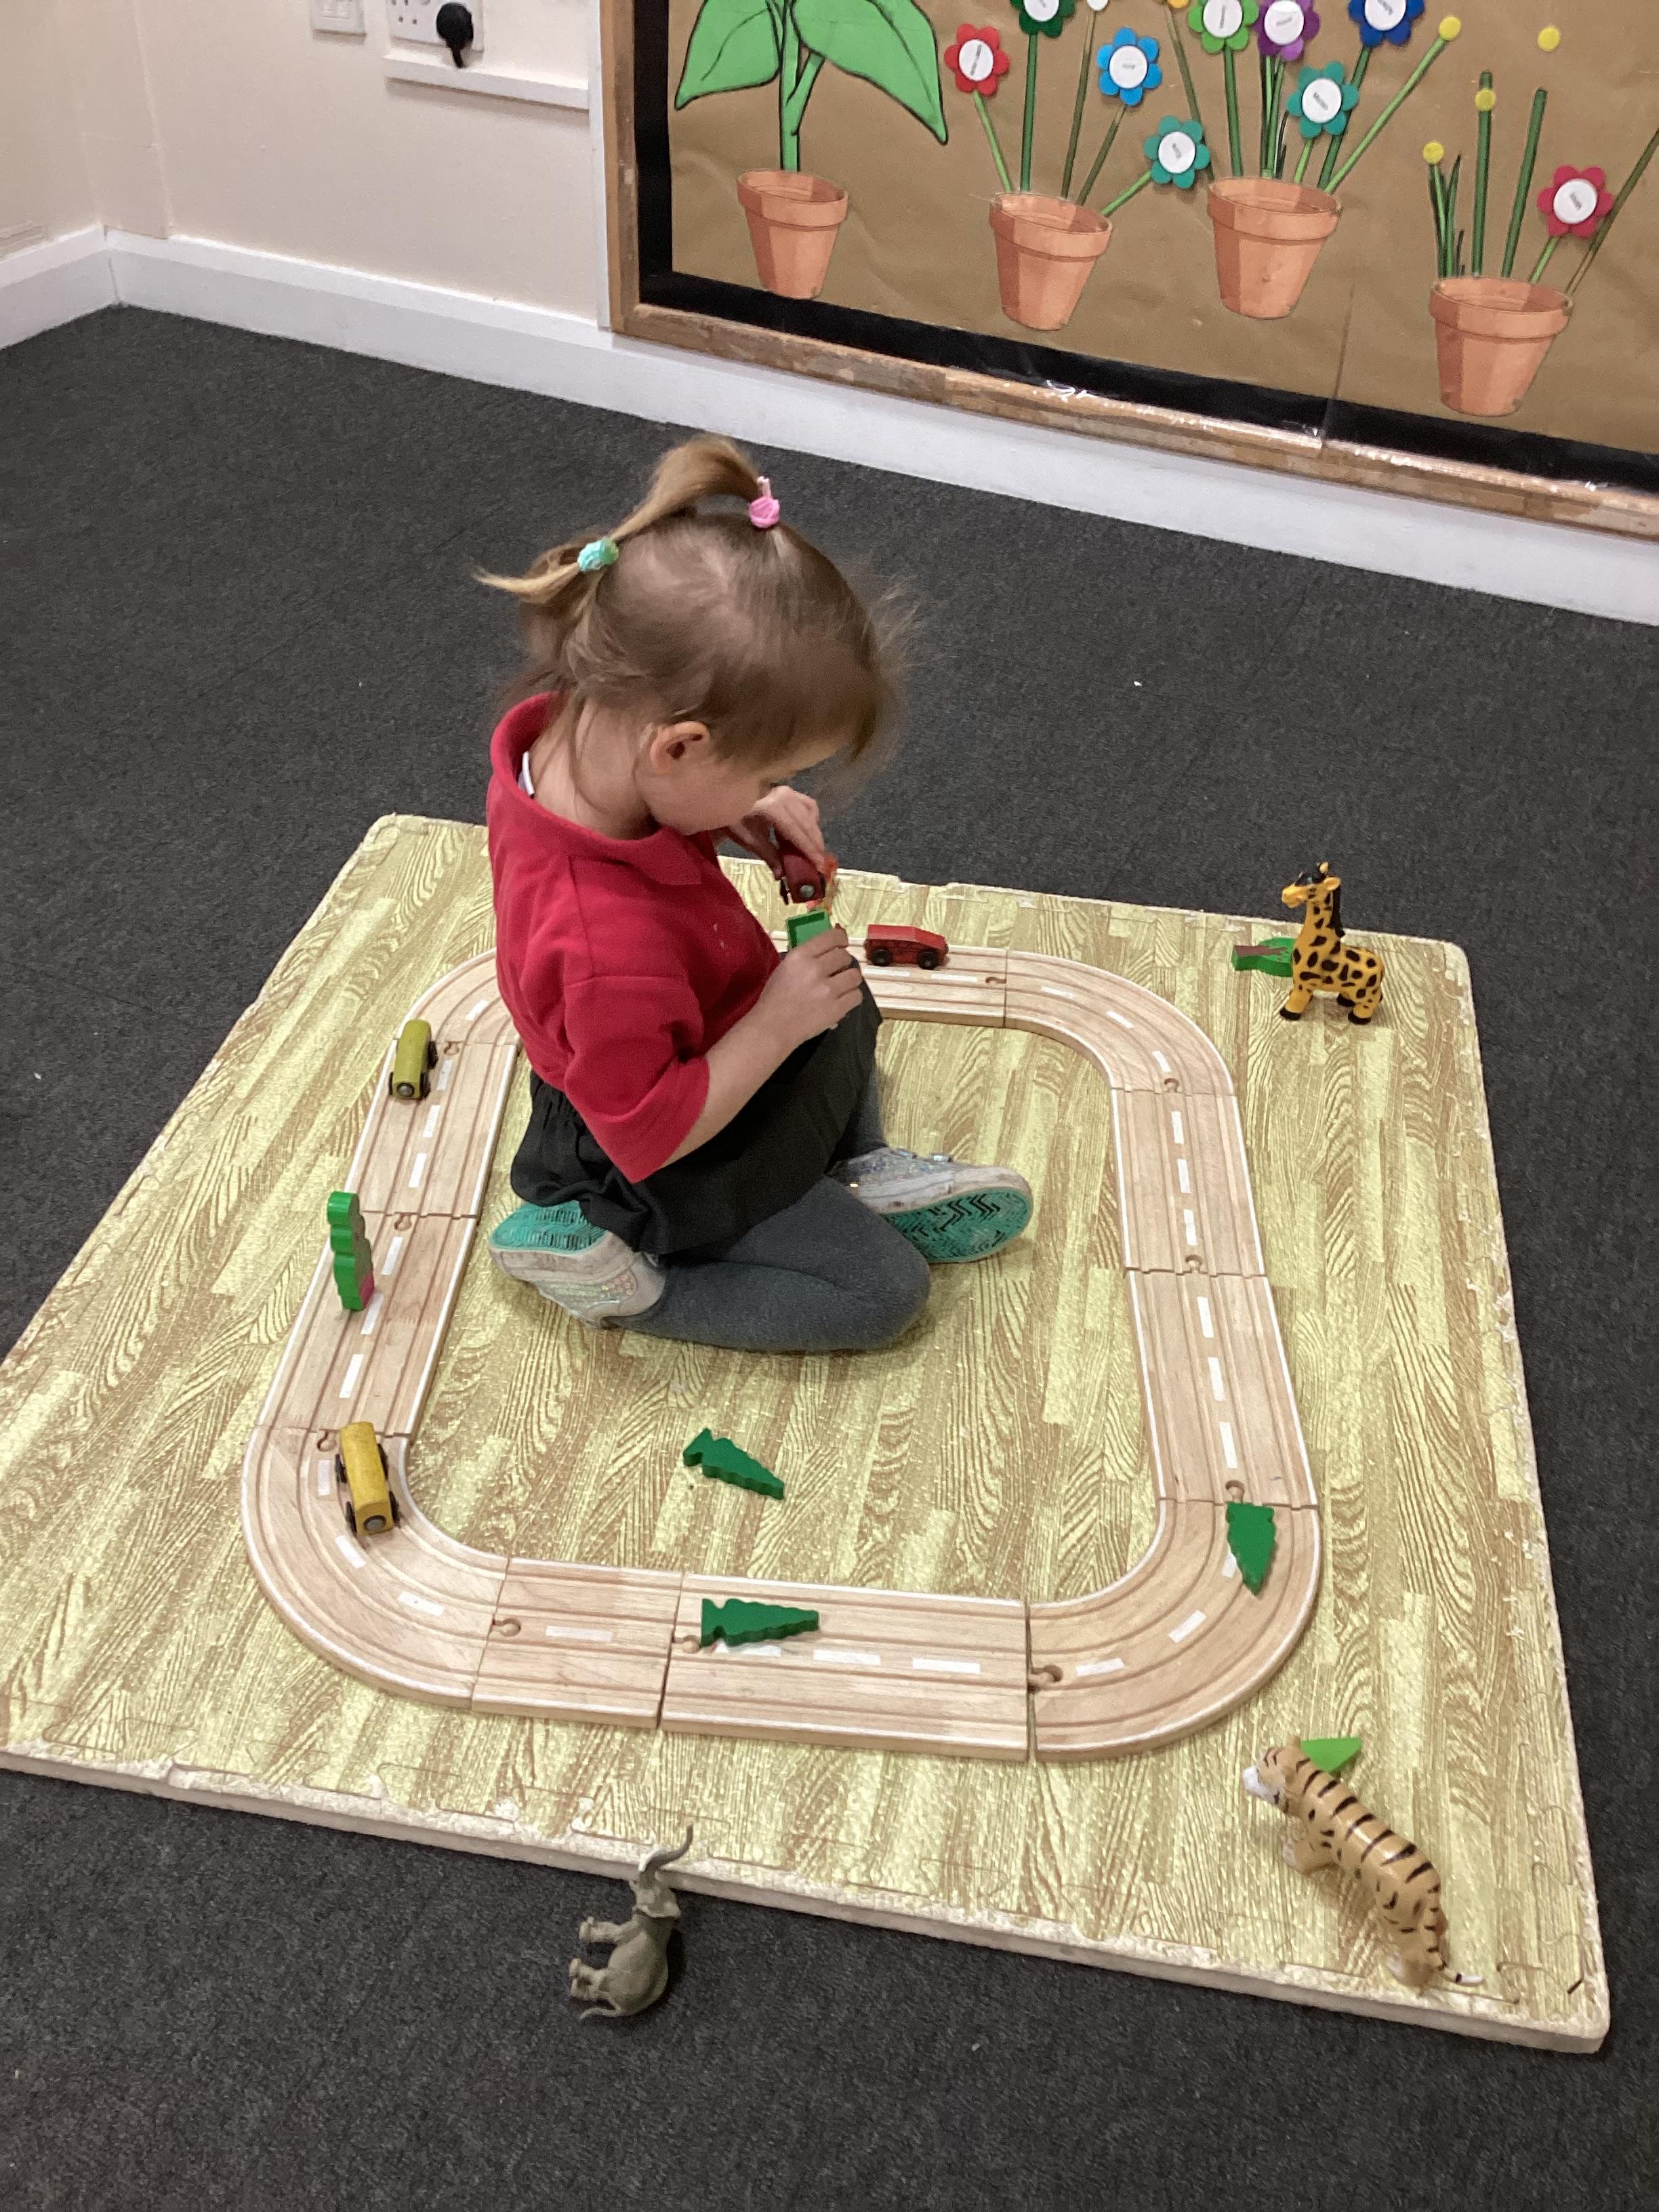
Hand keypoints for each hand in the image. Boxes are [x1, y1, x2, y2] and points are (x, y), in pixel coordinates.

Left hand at [724, 787, 826, 878]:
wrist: (724, 797)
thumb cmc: (733, 818)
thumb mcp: (748, 839)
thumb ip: (768, 855)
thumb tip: (782, 875)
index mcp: (771, 807)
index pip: (795, 831)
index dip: (809, 848)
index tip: (819, 864)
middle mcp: (783, 795)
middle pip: (806, 822)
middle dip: (816, 843)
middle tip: (821, 862)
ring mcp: (786, 790)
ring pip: (810, 812)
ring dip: (814, 832)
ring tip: (815, 850)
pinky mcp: (788, 790)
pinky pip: (807, 804)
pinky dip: (811, 819)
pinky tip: (808, 831)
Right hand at [755, 924, 861, 1049]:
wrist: (772, 1028)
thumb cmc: (775, 999)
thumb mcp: (785, 968)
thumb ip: (806, 957)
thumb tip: (829, 949)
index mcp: (800, 956)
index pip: (832, 937)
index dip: (842, 938)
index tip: (843, 942)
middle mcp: (815, 969)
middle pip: (845, 956)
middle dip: (843, 962)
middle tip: (838, 970)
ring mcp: (827, 990)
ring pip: (855, 976)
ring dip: (850, 979)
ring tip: (842, 986)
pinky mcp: (836, 1009)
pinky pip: (856, 996)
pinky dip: (851, 997)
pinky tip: (842, 999)